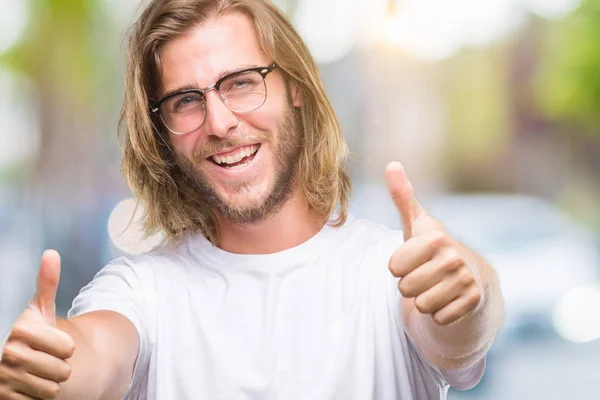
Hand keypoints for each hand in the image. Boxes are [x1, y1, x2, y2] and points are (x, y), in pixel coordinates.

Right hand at [0, 250, 74, 398]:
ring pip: (53, 389)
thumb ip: (46, 283)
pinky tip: (27, 384)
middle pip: (63, 370)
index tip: (52, 341)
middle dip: (60, 365)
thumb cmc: (29, 330)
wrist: (6, 357)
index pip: (68, 348)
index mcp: (22, 329)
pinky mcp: (3, 398)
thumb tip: (51, 253)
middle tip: (45, 358)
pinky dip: (37, 396)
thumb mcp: (37, 308)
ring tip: (37, 371)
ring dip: (50, 383)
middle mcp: (9, 353)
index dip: (66, 347)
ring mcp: (3, 378)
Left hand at [386, 162, 483, 325]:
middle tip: (424, 275)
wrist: (470, 275)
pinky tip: (447, 299)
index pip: (393, 267)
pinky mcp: (473, 302)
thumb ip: (402, 197)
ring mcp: (466, 280)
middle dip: (410, 285)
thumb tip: (392, 164)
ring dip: (423, 299)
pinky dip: (438, 313)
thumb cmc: (433, 248)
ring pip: (421, 304)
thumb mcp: (417, 223)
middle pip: (405, 288)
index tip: (412, 260)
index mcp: (435, 238)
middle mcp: (454, 257)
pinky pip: (438, 318)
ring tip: (435, 286)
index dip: (398, 267)